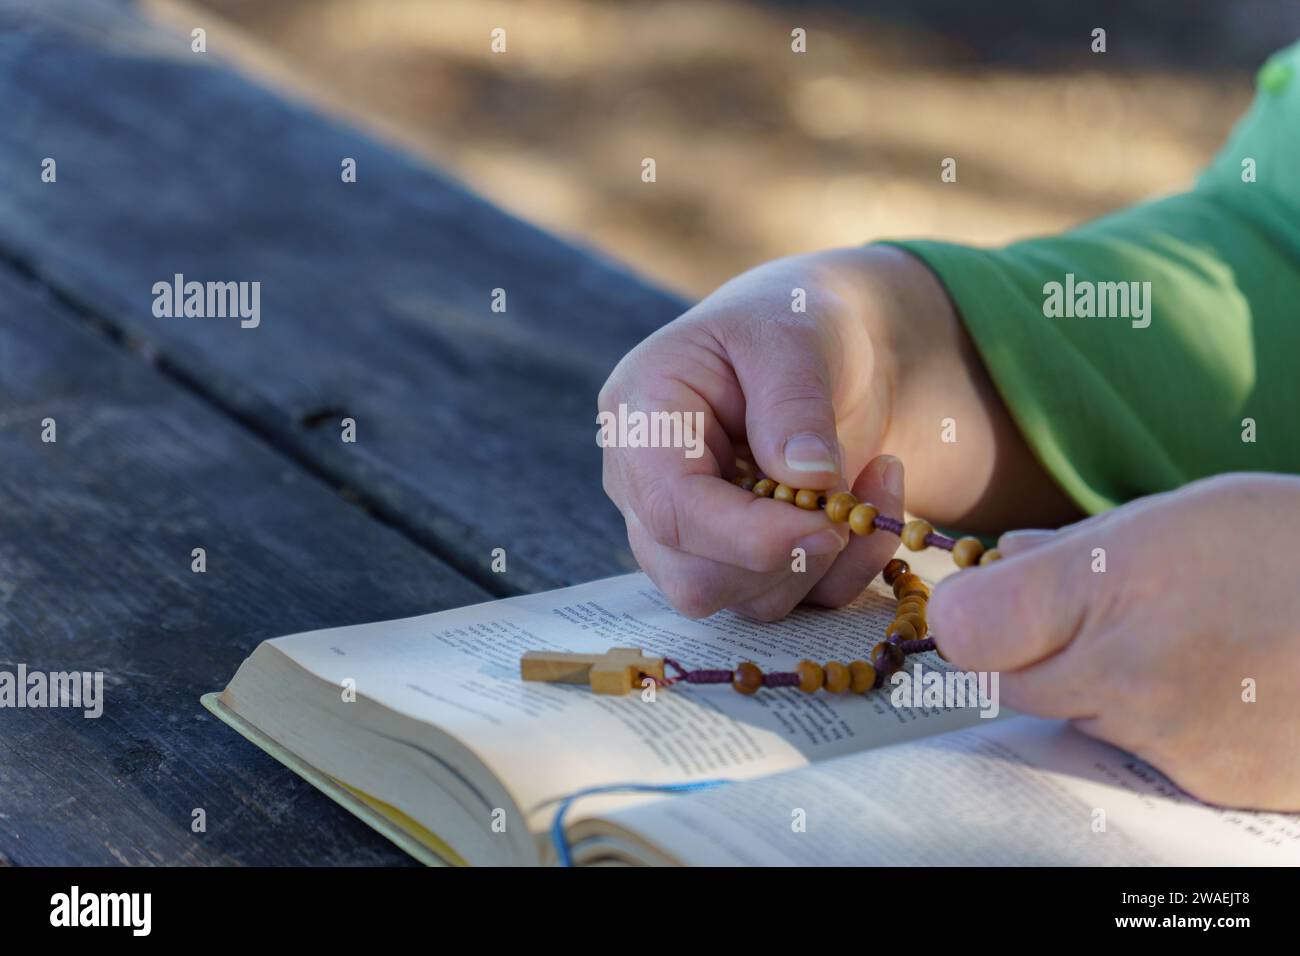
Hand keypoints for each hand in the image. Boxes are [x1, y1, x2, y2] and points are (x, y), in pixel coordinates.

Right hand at [599, 248, 910, 619]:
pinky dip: (846, 572)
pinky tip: (873, 510)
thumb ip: (792, 402)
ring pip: (742, 602)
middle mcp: (651, 490)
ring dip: (826, 563)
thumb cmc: (786, 320)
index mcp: (642, 421)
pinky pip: (790, 602)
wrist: (813, 343)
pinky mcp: (740, 561)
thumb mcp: (791, 334)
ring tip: (876, 482)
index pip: (670, 510)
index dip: (745, 536)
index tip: (826, 526)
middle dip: (785, 559)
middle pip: (693, 578)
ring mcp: (692, 534)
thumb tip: (807, 480)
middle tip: (849, 506)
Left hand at [929, 472, 1299, 810]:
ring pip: (1077, 716)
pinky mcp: (1205, 786)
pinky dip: (1156, 720)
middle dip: (1033, 646)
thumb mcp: (1174, 515)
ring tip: (1180, 638)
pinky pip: (1139, 752)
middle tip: (1102, 609)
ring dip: (1099, 681)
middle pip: (1013, 681)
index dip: (970, 610)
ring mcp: (1165, 743)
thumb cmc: (1291, 549)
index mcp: (1106, 593)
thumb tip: (1005, 559)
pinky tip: (1214, 679)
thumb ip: (1072, 545)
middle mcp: (1124, 680)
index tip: (992, 590)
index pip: (966, 631)